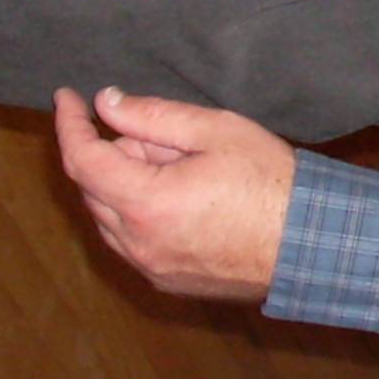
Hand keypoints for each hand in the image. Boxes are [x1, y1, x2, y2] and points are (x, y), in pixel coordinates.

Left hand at [53, 86, 293, 301]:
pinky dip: (139, 215)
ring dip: (125, 186)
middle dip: (116, 153)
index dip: (69, 124)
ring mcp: (149, 267)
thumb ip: (153, 115)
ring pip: (109, 217)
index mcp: (145, 202)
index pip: (82, 160)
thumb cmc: (271, 182)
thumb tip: (107, 103)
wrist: (310, 244)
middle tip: (167, 137)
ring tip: (183, 169)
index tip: (67, 97)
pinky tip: (185, 201)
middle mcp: (137, 243)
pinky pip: (131, 241)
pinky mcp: (165, 281)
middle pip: (94, 187)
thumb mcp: (217, 131)